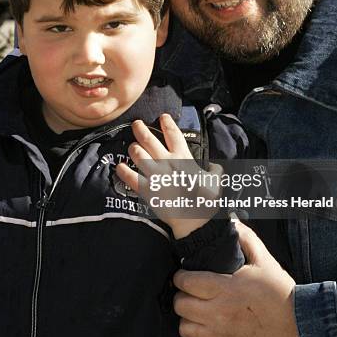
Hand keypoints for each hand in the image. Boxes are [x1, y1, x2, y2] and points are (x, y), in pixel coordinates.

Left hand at [116, 114, 219, 237]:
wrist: (193, 219)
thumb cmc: (205, 200)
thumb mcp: (216, 181)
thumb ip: (214, 170)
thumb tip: (213, 166)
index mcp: (183, 157)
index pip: (173, 134)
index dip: (167, 123)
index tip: (162, 116)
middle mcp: (166, 162)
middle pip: (148, 139)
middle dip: (140, 129)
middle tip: (136, 124)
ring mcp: (154, 174)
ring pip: (138, 154)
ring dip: (133, 148)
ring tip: (132, 146)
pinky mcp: (146, 189)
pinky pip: (130, 177)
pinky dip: (123, 171)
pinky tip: (120, 167)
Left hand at [173, 221, 300, 336]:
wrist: (298, 327)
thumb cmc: (280, 293)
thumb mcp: (264, 260)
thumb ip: (245, 238)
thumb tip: (232, 223)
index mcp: (225, 288)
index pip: (186, 281)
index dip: (181, 276)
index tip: (185, 275)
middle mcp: (218, 313)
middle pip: (180, 305)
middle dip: (182, 296)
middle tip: (191, 293)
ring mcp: (220, 336)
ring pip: (184, 329)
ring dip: (187, 319)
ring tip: (197, 312)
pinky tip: (206, 332)